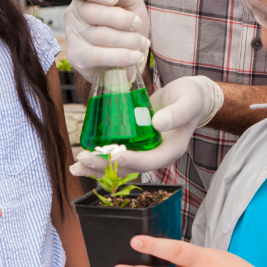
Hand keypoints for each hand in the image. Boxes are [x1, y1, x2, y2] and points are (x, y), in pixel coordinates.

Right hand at [64, 0, 150, 82]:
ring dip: (128, 40)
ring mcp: (73, 36)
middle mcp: (74, 14)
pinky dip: (121, 56)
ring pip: (99, 35)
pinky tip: (135, 57)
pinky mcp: (77, 58)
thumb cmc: (128, 25)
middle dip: (121, 19)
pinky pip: (98, 56)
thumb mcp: (132, 3)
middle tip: (137, 24)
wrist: (129, 55)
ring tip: (142, 43)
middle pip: (91, 13)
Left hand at [70, 76, 221, 176]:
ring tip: (76, 166)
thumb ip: (176, 113)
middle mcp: (156, 156)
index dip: (132, 160)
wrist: (188, 98)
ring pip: (119, 167)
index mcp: (171, 150)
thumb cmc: (191, 99)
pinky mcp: (135, 146)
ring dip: (98, 168)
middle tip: (83, 159)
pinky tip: (82, 159)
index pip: (150, 161)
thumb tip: (157, 124)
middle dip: (106, 166)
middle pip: (130, 169)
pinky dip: (99, 159)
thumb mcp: (188, 102)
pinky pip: (116, 157)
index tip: (114, 156)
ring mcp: (144, 152)